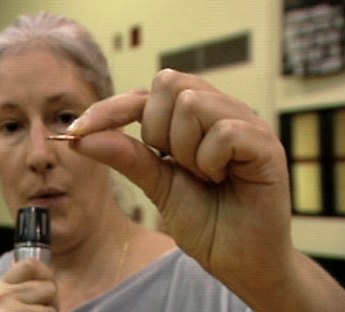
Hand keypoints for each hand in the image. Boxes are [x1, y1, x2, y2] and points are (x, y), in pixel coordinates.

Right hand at [0, 258, 57, 311]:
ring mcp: (9, 310)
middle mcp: (3, 295)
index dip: (45, 274)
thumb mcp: (2, 302)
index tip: (45, 288)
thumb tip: (47, 272)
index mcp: (0, 285)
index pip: (31, 264)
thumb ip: (20, 288)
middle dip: (52, 302)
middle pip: (49, 288)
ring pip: (52, 310)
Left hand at [67, 69, 291, 290]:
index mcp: (194, 118)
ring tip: (203, 175)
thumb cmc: (204, 220)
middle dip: (157, 130)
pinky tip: (221, 179)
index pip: (144, 94)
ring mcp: (246, 123)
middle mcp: (220, 111)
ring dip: (184, 149)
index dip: (110, 109)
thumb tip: (80, 136)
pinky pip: (224, 132)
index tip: (76, 132)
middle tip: (177, 165)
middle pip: (169, 83)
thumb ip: (125, 155)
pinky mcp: (267, 144)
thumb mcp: (155, 184)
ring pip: (193, 103)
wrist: (237, 261)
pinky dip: (210, 161)